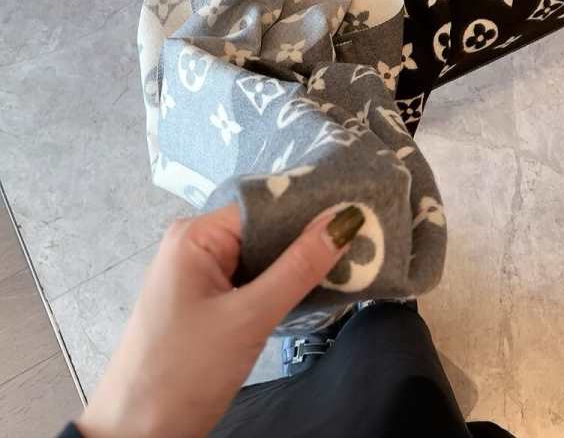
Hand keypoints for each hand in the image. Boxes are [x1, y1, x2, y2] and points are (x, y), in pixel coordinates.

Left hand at [77, 203, 363, 437]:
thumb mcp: (249, 318)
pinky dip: (282, 285)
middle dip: (309, 238)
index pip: (265, 205)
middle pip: (265, 228)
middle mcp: (195, 244)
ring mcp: (199, 275)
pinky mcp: (207, 303)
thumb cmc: (183, 372)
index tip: (362, 214)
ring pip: (262, 256)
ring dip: (299, 264)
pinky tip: (318, 288)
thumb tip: (346, 218)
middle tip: (366, 243)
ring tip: (353, 262)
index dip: (311, 209)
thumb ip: (299, 267)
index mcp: (195, 234)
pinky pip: (253, 280)